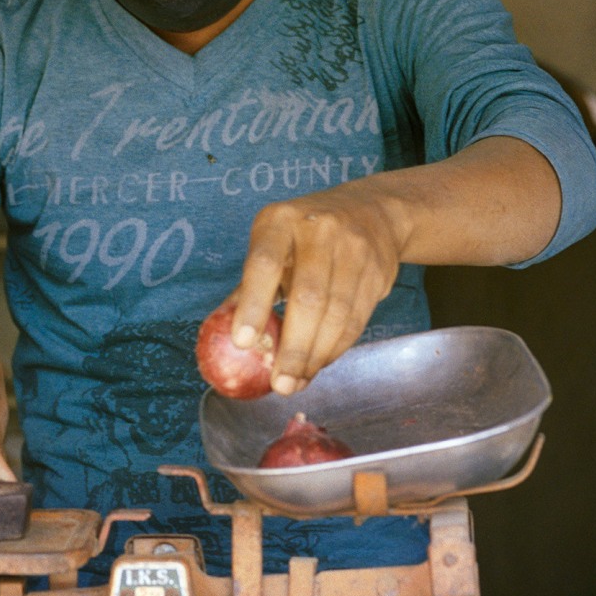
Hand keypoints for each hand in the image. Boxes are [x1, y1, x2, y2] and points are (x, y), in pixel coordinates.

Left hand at [226, 182, 410, 396]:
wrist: (372, 211)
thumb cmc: (306, 235)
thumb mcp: (273, 243)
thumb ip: (249, 286)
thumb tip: (218, 332)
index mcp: (281, 220)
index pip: (265, 264)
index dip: (254, 305)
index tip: (243, 343)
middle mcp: (320, 230)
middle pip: (308, 298)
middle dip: (293, 347)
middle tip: (279, 384)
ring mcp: (354, 250)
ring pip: (336, 314)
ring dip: (316, 356)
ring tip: (296, 381)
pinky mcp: (378, 272)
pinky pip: (356, 320)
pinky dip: (336, 349)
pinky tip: (319, 364)